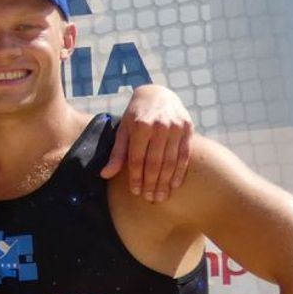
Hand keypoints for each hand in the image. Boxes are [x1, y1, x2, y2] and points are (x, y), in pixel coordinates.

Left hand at [101, 87, 192, 202]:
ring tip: (160, 197)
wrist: (158, 94)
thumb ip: (117, 153)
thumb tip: (105, 175)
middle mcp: (160, 127)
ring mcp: (176, 127)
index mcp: (141, 126)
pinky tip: (174, 185)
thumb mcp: (123, 130)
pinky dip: (179, 172)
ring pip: (170, 161)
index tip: (136, 192)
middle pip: (155, 162)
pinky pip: (184, 155)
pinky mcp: (188, 128)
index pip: (137, 159)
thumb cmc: (136, 116)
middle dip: (151, 183)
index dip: (136, 178)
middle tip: (150, 199)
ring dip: (165, 182)